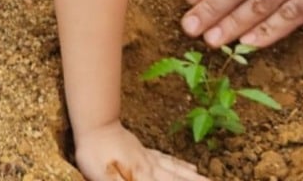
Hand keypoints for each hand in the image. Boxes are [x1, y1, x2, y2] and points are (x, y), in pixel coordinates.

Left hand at [74, 121, 205, 180]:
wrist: (96, 126)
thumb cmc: (96, 155)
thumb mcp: (105, 177)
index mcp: (141, 176)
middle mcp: (150, 168)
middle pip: (176, 179)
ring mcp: (149, 158)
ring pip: (176, 169)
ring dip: (192, 177)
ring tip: (207, 179)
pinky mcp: (144, 151)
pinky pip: (168, 159)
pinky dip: (181, 165)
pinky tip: (189, 166)